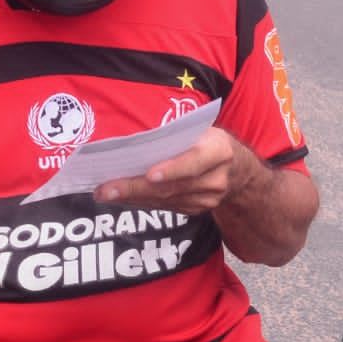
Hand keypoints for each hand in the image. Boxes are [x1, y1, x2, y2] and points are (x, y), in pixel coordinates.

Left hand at [94, 127, 241, 213]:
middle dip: (136, 188)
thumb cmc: (208, 141)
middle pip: (173, 187)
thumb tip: (133, 141)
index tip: (149, 174)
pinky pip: (165, 207)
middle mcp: (216, 179)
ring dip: (132, 197)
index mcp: (219, 150)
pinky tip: (122, 197)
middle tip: (106, 189)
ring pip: (165, 200)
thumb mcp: (201, 130)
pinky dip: (141, 202)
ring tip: (105, 193)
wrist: (237, 170)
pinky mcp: (196, 210)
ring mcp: (207, 199)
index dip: (173, 169)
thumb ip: (177, 136)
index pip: (195, 161)